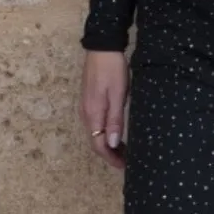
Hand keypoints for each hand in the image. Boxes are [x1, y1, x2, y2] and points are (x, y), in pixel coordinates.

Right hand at [80, 50, 128, 169]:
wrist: (102, 47)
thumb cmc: (113, 70)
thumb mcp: (118, 95)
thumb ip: (115, 120)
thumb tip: (112, 144)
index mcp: (93, 114)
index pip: (99, 145)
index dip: (111, 158)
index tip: (125, 166)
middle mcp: (86, 114)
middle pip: (95, 142)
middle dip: (110, 154)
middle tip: (128, 161)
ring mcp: (86, 107)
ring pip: (95, 133)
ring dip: (108, 144)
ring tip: (125, 149)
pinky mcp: (89, 101)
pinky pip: (95, 124)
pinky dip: (105, 133)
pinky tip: (116, 132)